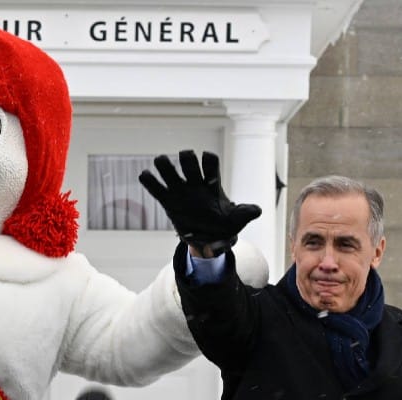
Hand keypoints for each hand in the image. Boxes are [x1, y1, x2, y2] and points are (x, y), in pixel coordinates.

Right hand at [138, 150, 261, 254]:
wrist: (210, 238)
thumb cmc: (224, 224)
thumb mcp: (236, 220)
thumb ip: (244, 213)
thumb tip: (257, 211)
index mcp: (212, 183)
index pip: (210, 164)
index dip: (208, 160)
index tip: (207, 158)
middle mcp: (195, 183)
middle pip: (188, 162)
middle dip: (187, 158)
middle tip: (185, 159)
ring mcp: (180, 191)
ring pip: (170, 172)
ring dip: (165, 164)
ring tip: (161, 161)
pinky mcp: (168, 202)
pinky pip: (157, 190)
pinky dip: (150, 182)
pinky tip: (144, 175)